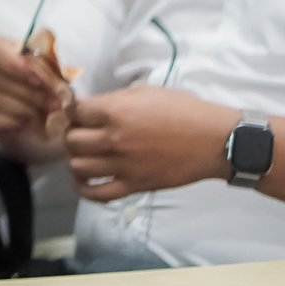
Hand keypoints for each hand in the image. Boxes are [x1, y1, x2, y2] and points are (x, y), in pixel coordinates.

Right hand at [0, 36, 71, 155]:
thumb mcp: (47, 73)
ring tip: (38, 114)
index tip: (39, 81)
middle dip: (25, 91)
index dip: (16, 66)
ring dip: (17, 108)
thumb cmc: (36, 85)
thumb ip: (49, 74)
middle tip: (50, 103)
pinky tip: (21, 123)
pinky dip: (4, 122)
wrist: (29, 113)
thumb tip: (56, 84)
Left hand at [64, 86, 234, 200]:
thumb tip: (92, 105)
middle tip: (82, 134)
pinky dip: (86, 189)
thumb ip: (116, 99)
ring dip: (76, 160)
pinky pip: (98, 193)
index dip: (72, 111)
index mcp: (115, 111)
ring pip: (78, 166)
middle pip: (71, 140)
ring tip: (85, 156)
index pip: (74, 112)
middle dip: (71, 135)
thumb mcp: (147, 92)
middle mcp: (114, 139)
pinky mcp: (134, 185)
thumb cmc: (184, 110)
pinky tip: (87, 181)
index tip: (77, 113)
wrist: (216, 141)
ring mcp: (122, 165)